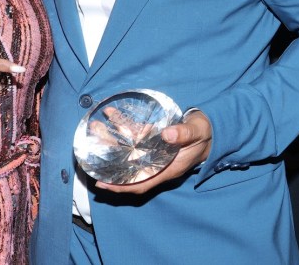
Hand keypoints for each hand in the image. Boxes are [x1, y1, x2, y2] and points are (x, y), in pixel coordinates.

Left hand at [95, 110, 211, 193]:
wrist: (208, 129)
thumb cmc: (203, 134)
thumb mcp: (197, 133)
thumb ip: (184, 134)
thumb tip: (166, 134)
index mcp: (166, 169)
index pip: (140, 183)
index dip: (120, 186)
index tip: (102, 183)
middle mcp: (155, 163)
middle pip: (127, 166)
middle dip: (108, 159)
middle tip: (90, 149)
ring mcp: (152, 151)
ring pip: (127, 150)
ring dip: (111, 139)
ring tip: (96, 126)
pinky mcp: (151, 139)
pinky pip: (133, 135)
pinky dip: (122, 126)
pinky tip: (112, 114)